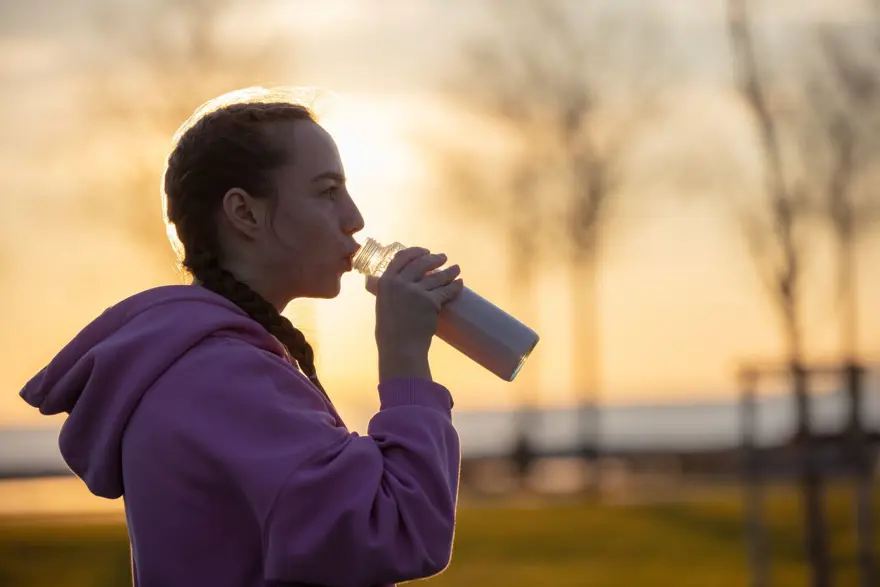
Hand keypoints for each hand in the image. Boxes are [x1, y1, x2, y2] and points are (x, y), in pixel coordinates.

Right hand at [368, 247, 463, 380]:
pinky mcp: (430, 302)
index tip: (425, 251)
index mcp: (386, 281)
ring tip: (456, 268)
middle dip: (434, 258)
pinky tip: (460, 282)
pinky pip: (446, 290)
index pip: (402, 257)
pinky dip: (455, 286)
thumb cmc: (390, 329)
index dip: (415, 252)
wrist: (400, 346)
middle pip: (421, 263)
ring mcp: (416, 291)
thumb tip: (390, 281)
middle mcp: (400, 283)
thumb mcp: (383, 303)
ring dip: (449, 271)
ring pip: (437, 276)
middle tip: (443, 257)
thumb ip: (387, 290)